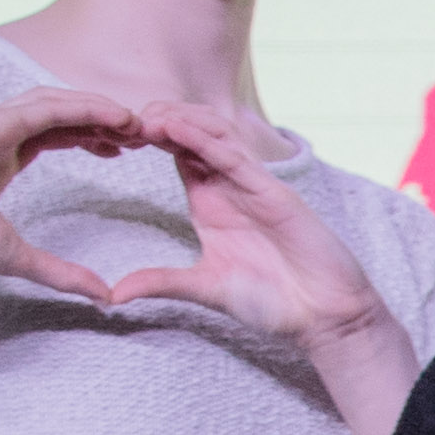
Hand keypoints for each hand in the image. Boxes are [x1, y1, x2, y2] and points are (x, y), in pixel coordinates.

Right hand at [0, 88, 150, 301]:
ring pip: (59, 104)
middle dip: (103, 122)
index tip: (123, 152)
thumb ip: (60, 273)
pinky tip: (116, 117)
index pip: (56, 136)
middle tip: (141, 134)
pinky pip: (49, 107)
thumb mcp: (15, 256)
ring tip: (135, 123)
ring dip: (100, 110)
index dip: (92, 139)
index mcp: (1, 159)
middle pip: (63, 116)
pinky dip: (85, 108)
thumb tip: (102, 295)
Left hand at [106, 101, 400, 368]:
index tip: (110, 133)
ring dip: (180, 120)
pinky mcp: (274, 194)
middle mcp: (230, 187)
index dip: (147, 136)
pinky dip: (204, 141)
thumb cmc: (274, 301)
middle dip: (159, 117)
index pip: (176, 152)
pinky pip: (236, 159)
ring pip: (215, 134)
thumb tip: (114, 295)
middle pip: (193, 131)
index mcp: (211, 202)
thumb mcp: (204, 289)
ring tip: (146, 117)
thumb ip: (161, 283)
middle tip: (121, 119)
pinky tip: (176, 130)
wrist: (324, 316)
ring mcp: (254, 186)